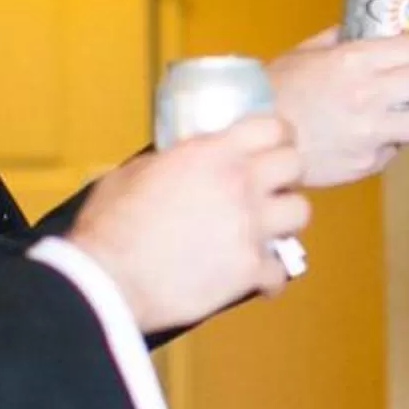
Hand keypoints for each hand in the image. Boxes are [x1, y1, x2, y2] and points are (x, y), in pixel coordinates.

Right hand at [67, 117, 311, 331]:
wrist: (107, 280)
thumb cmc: (109, 226)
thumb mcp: (131, 174)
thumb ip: (163, 163)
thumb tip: (168, 163)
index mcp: (212, 154)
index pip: (272, 127)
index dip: (277, 135)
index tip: (271, 145)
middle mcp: (240, 184)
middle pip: (296, 165)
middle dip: (286, 176)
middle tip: (270, 188)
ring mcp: (250, 227)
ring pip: (301, 213)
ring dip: (285, 221)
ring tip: (267, 230)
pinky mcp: (251, 270)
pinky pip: (282, 269)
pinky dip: (270, 275)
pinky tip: (255, 278)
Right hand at [265, 28, 408, 184]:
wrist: (256, 141)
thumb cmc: (274, 94)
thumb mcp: (303, 54)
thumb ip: (337, 39)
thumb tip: (357, 28)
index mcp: (355, 61)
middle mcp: (370, 94)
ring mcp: (372, 131)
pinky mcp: (368, 162)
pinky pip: (395, 150)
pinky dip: (396, 142)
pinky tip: (388, 136)